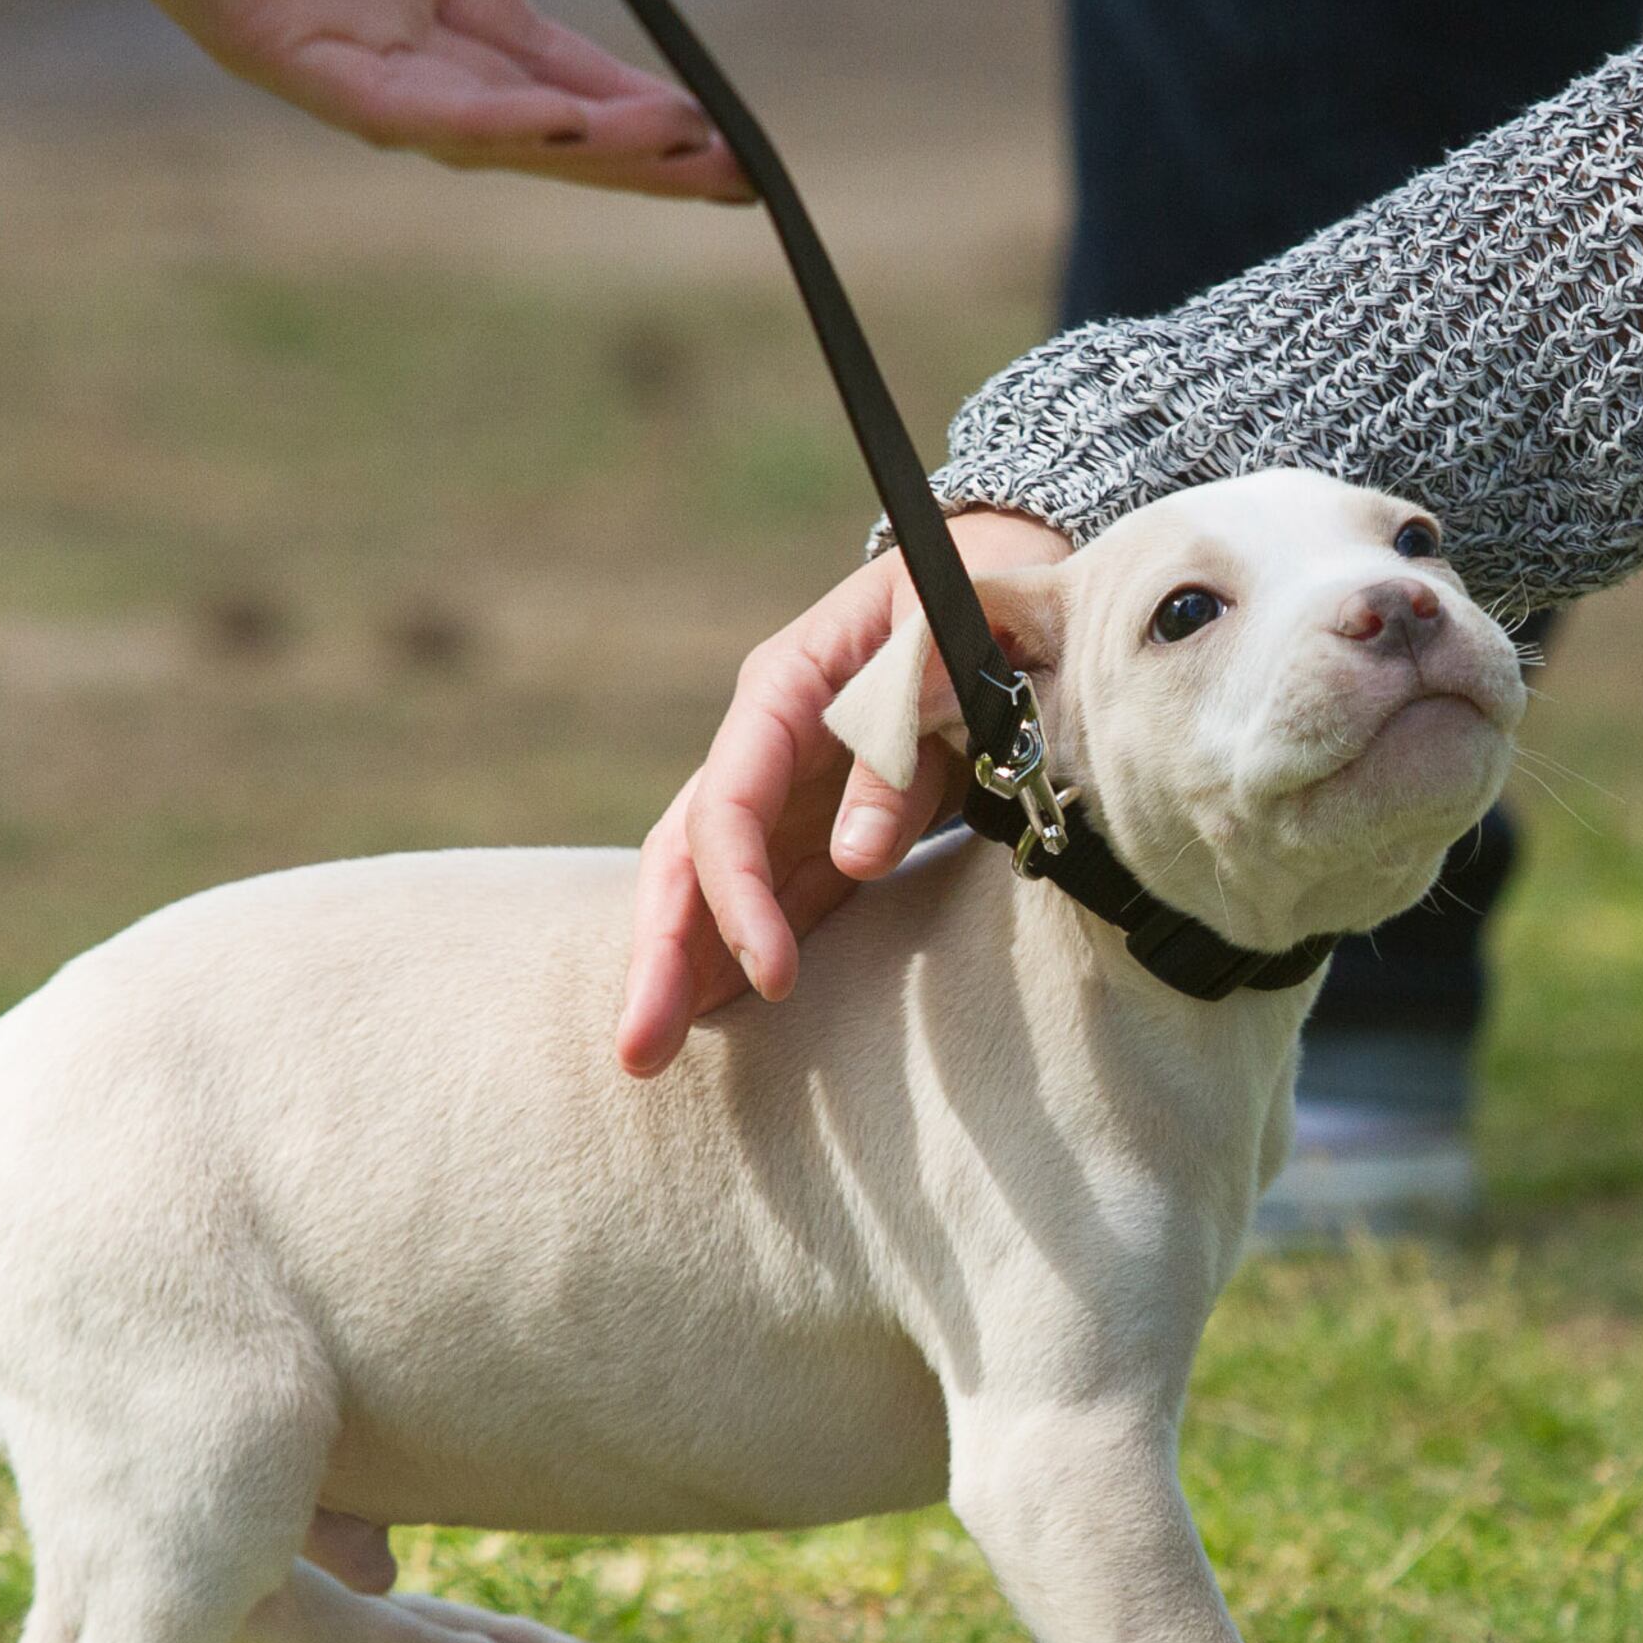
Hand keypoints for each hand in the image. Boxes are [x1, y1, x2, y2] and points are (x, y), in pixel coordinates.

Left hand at [46, 0, 751, 199]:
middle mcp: (368, 27)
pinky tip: (563, 129)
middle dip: (633, 153)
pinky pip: (392, 109)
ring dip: (582, 152)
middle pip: (527, 118)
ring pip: (476, 131)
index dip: (627, 98)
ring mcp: (320, 48)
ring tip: (682, 157)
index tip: (715, 130)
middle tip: (736, 181)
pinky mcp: (268, 45)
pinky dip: (481, 124)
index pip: (538, 61)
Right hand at [616, 511, 1075, 1074]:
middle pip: (688, 852)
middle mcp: (766, 745)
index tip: (773, 977)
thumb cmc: (980, 603)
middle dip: (661, 952)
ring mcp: (788, 789)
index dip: (738, 893)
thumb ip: (904, 732)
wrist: (1002, 586)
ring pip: (707, 884)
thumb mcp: (953, 640)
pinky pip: (767, 898)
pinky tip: (709, 1023)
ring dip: (679, 968)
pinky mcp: (821, 826)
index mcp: (786, 685)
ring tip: (647, 1056)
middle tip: (641, 1050)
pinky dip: (736, 956)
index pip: (731, 801)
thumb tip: (855, 859)